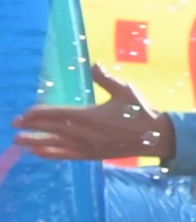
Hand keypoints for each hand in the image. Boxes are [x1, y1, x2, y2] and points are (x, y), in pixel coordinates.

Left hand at [19, 72, 169, 164]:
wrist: (155, 137)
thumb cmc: (141, 111)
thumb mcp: (126, 91)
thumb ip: (106, 79)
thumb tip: (94, 65)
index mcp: (91, 116)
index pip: (58, 115)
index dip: (39, 114)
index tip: (25, 113)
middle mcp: (84, 133)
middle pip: (52, 129)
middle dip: (31, 126)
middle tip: (14, 124)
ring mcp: (86, 146)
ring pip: (55, 144)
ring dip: (35, 142)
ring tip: (18, 141)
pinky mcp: (91, 155)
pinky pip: (65, 155)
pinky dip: (50, 154)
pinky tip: (38, 152)